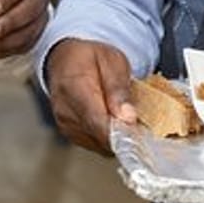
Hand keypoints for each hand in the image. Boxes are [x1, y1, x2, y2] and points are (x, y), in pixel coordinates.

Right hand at [46, 38, 136, 154]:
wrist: (64, 60)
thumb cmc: (88, 58)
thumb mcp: (111, 60)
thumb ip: (119, 88)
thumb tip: (127, 117)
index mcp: (75, 88)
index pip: (97, 122)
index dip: (120, 134)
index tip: (139, 133)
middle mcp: (66, 111)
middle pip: (100, 137)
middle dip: (123, 134)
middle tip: (139, 120)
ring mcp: (66, 125)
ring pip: (100, 144)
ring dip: (116, 136)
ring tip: (122, 115)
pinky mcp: (70, 134)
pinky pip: (95, 144)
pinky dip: (107, 137)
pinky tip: (111, 120)